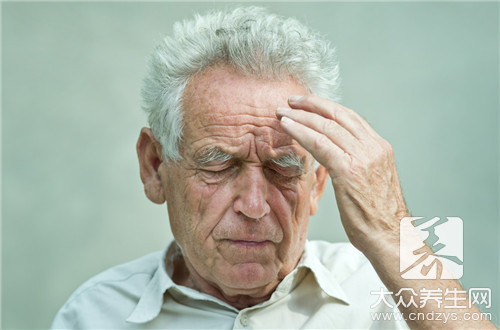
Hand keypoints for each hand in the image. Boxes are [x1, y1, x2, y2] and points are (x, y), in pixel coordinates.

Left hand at [277, 94, 407, 257]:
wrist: (391, 238)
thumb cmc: (376, 218)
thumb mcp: (369, 182)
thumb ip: (354, 164)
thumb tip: (333, 158)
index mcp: (379, 148)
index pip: (350, 118)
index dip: (326, 108)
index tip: (308, 104)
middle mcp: (374, 147)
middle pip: (338, 114)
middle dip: (312, 104)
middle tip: (291, 100)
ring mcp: (364, 157)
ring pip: (326, 126)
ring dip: (301, 116)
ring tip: (282, 111)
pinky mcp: (350, 170)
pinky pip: (320, 144)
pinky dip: (301, 132)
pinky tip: (286, 126)